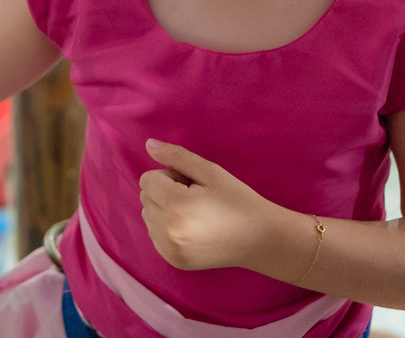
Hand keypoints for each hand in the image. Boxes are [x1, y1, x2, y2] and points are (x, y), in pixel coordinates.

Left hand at [138, 138, 273, 270]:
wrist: (259, 240)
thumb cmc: (237, 201)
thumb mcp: (210, 172)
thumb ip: (177, 157)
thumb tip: (148, 145)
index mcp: (177, 206)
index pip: (147, 180)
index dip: (169, 176)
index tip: (192, 183)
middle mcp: (168, 231)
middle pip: (145, 197)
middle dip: (164, 192)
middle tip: (195, 197)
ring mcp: (169, 249)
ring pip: (147, 216)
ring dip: (163, 209)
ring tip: (194, 213)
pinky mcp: (172, 260)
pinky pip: (154, 234)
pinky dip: (166, 227)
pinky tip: (191, 228)